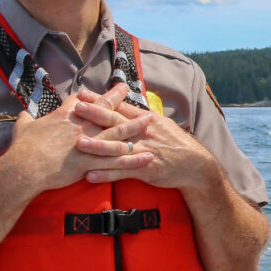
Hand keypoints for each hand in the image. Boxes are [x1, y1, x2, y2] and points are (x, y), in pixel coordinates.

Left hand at [71, 91, 214, 187]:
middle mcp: (143, 133)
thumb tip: (123, 103)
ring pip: (116, 148)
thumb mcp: (161, 124)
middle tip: (76, 108)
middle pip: (116, 122)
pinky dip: (106, 174)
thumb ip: (140, 115)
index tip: (82, 95)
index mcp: (146, 120)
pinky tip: (90, 176)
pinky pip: (122, 172)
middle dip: (95, 115)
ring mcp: (144, 151)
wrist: (195, 165)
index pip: (120, 107)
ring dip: (96, 145)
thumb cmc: (175, 143)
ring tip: (78, 143)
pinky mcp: (144, 170)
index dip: (101, 100)